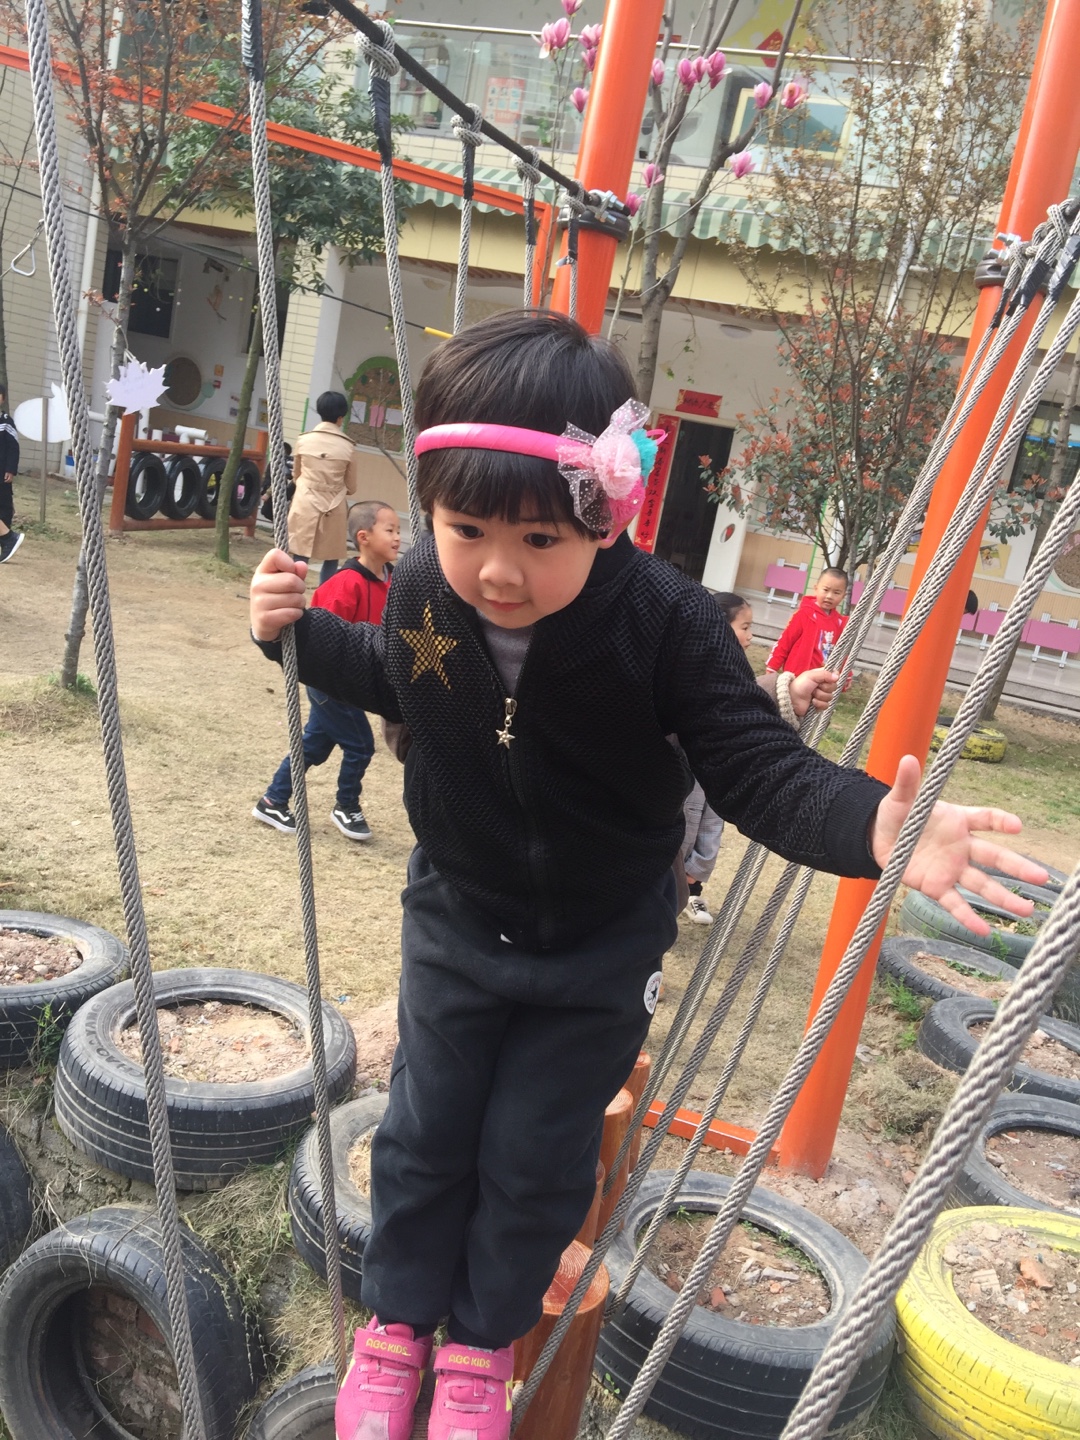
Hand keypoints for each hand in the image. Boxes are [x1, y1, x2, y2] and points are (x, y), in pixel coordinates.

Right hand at [250, 549, 307, 641]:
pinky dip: (297, 614)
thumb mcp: (286, 581)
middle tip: (296, 593)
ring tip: (292, 605)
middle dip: (301, 588)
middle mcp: (257, 584)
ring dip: (300, 603)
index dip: (289, 563)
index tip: (290, 573)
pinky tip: (289, 614)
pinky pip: (292, 613)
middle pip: (292, 580)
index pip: (275, 555)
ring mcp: (259, 602)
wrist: (264, 622)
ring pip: (295, 599)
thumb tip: (302, 566)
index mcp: (262, 571)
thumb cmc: (278, 596)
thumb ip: (295, 572)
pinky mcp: (265, 619)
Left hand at [790, 668, 837, 716]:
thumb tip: (837, 676)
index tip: (829, 679)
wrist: (792, 699)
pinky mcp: (820, 705)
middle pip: (834, 687)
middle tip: (815, 687)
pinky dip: (819, 704)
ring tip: (812, 695)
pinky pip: (826, 705)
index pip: (835, 676)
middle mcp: (823, 685)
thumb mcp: (811, 676)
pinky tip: (812, 702)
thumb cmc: (800, 685)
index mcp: (822, 676)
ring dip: (820, 696)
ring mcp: (822, 696)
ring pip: (830, 697)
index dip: (833, 678)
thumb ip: (825, 674)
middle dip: (824, 688)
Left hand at [870, 755, 1048, 934]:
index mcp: (958, 820)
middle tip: (1042, 878)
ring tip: (1026, 911)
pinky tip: (984, 931)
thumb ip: (908, 784)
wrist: (877, 838)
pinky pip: (955, 904)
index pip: (985, 819)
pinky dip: (968, 918)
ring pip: (982, 884)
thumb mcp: (900, 799)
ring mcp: (952, 869)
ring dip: (1003, 898)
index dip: (1000, 821)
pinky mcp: (936, 887)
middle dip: (1018, 867)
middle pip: (994, 857)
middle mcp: (961, 847)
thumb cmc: (896, 815)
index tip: (1016, 826)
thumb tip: (908, 759)